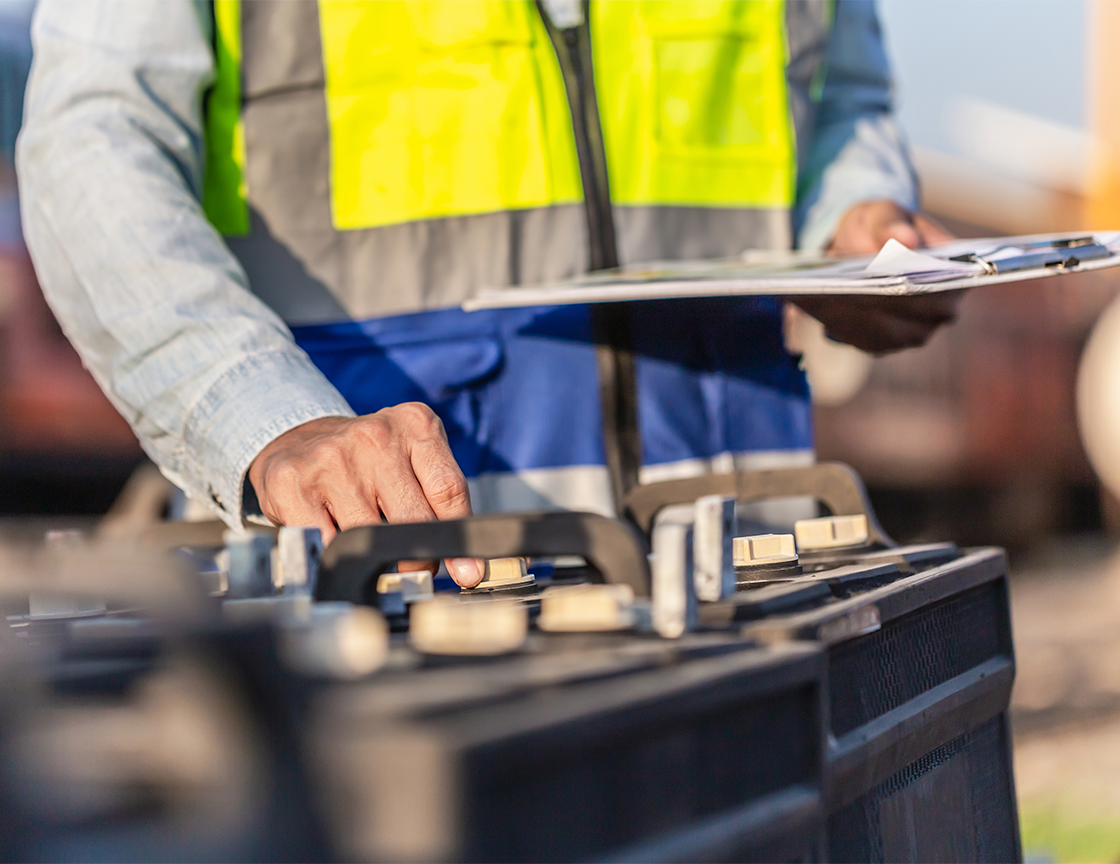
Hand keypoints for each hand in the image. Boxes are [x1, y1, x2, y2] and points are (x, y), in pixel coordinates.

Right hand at [248, 405, 484, 586]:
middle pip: (414, 520)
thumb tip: (469, 571)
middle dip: (418, 557)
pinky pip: (327, 543)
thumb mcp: (412, 461)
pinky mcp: (294, 483)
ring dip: (376, 559)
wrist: (298, 438)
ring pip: (370, 537)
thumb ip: (444, 506)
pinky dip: (337, 556)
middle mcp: (374, 436)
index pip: (449, 490)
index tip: (466, 572)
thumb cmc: (367, 459)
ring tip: (372, 551)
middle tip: (412, 566)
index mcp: (414, 423)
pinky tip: (337, 545)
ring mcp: (332, 458)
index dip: (459, 540)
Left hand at [789, 200, 961, 353]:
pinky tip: (815, 310)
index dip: (907, 291)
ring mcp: (913, 333)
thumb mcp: (884, 212)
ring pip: (881, 335)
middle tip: (835, 296)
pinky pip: (860, 340)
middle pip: (906, 321)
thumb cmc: (882, 224)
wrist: (864, 243)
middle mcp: (941, 312)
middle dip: (871, 309)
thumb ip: (892, 223)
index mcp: (958, 275)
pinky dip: (838, 326)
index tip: (875, 285)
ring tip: (819, 301)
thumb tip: (904, 240)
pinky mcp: (883, 343)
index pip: (937, 291)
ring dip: (850, 321)